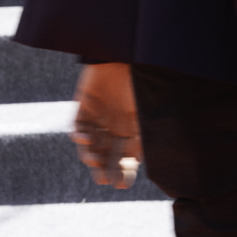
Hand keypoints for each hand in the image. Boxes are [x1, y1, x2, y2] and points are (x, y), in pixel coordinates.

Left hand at [69, 62, 142, 189]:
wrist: (125, 51)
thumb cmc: (144, 77)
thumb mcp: (151, 106)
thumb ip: (150, 130)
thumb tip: (157, 158)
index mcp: (136, 127)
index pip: (130, 157)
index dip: (126, 172)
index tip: (121, 186)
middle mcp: (117, 126)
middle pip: (109, 155)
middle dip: (107, 169)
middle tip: (105, 181)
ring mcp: (99, 117)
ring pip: (92, 145)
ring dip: (91, 157)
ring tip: (93, 163)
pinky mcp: (83, 107)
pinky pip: (79, 127)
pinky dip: (80, 137)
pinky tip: (84, 140)